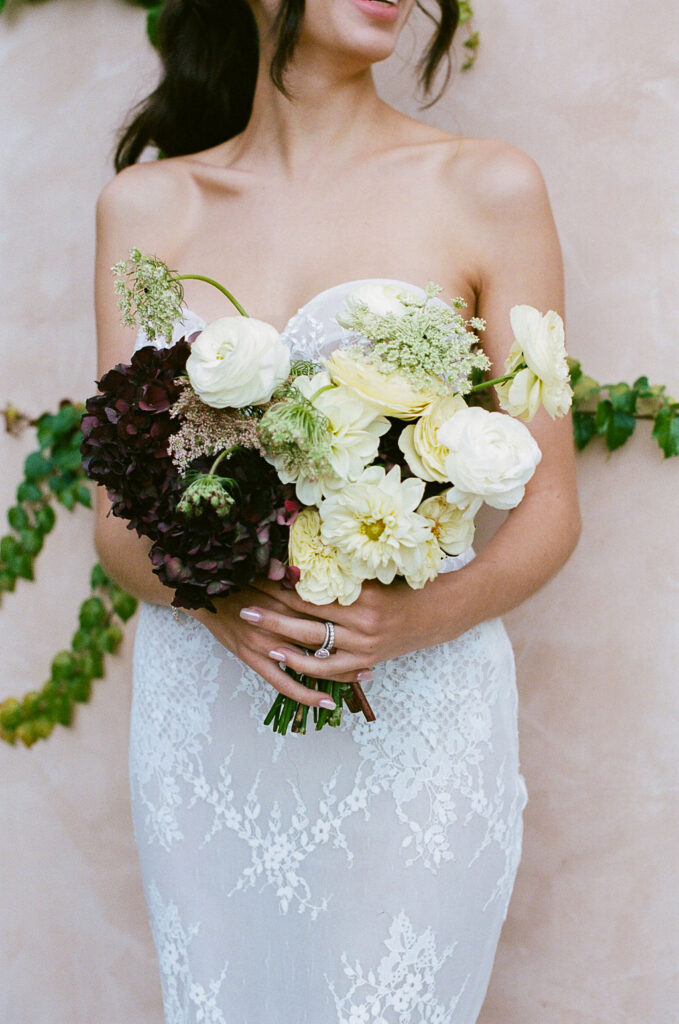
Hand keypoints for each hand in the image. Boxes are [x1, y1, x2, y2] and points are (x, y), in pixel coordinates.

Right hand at [189, 583, 370, 710]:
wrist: (203, 593)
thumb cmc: (238, 578)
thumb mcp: (267, 570)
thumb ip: (292, 575)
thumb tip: (316, 568)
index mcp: (286, 597)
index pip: (328, 611)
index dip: (353, 618)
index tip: (378, 621)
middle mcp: (280, 621)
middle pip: (326, 638)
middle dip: (354, 648)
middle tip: (379, 654)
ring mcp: (266, 644)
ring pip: (311, 663)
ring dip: (340, 673)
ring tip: (364, 677)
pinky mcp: (254, 660)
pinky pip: (284, 684)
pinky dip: (306, 694)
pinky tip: (327, 702)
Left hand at [246, 573, 461, 681]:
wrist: (440, 614)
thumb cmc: (406, 587)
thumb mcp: (376, 573)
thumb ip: (345, 571)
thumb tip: (306, 557)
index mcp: (362, 594)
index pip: (313, 590)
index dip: (283, 584)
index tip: (258, 576)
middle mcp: (362, 622)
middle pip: (306, 617)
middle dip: (271, 610)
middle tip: (242, 603)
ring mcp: (364, 645)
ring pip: (313, 644)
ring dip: (280, 638)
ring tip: (255, 630)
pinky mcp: (367, 661)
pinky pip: (329, 668)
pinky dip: (304, 665)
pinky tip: (282, 658)